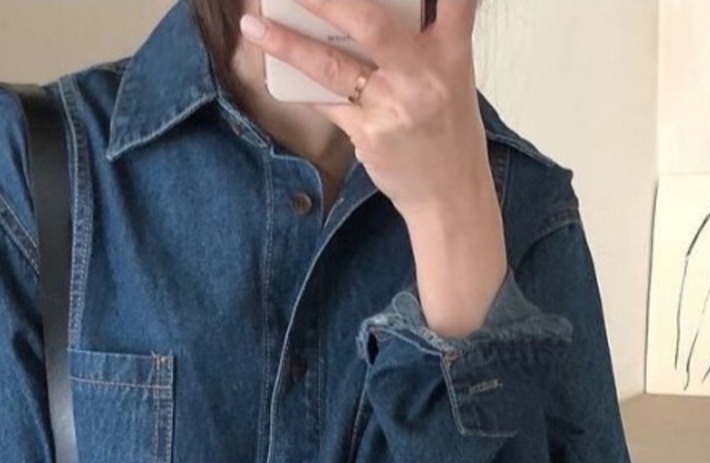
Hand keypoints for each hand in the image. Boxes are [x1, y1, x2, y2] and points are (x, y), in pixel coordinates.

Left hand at [240, 0, 490, 217]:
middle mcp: (423, 76)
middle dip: (325, 1)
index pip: (456, 0)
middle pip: (370, 24)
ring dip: (288, 45)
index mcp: (452, 51)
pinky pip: (325, 103)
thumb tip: (359, 14)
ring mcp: (392, 107)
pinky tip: (278, 72)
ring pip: (332, 67)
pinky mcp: (368, 136)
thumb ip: (421, 39)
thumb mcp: (452, 75)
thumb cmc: (446, 128)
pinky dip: (301, 85)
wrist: (448, 195)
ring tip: (254, 26)